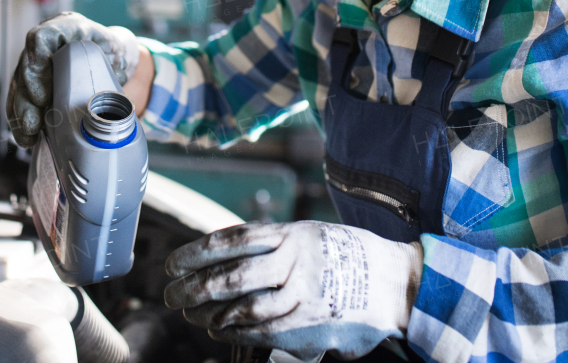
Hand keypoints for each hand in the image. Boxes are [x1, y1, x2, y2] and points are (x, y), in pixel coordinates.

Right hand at [6, 12, 140, 147]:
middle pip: (25, 68)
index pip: (42, 38)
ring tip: (28, 134)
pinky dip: (21, 119)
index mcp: (66, 27)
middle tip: (32, 124)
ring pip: (19, 86)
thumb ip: (112, 63)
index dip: (36, 66)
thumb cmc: (110, 51)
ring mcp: (35, 61)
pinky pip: (19, 99)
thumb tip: (115, 83)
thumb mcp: (116, 51)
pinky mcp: (31, 80)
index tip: (42, 96)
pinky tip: (26, 136)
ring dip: (20, 113)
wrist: (108, 54)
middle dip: (26, 100)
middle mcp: (45, 43)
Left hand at [163, 221, 422, 360]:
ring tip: (191, 315)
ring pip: (244, 307)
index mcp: (290, 234)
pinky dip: (236, 333)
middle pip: (232, 275)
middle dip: (194, 287)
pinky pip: (264, 331)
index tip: (171, 263)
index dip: (196, 252)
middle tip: (170, 294)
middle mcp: (294, 261)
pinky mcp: (311, 324)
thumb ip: (273, 245)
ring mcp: (303, 295)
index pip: (231, 240)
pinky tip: (219, 331)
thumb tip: (226, 257)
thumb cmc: (347, 255)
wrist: (396, 283)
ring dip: (211, 314)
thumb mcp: (310, 235)